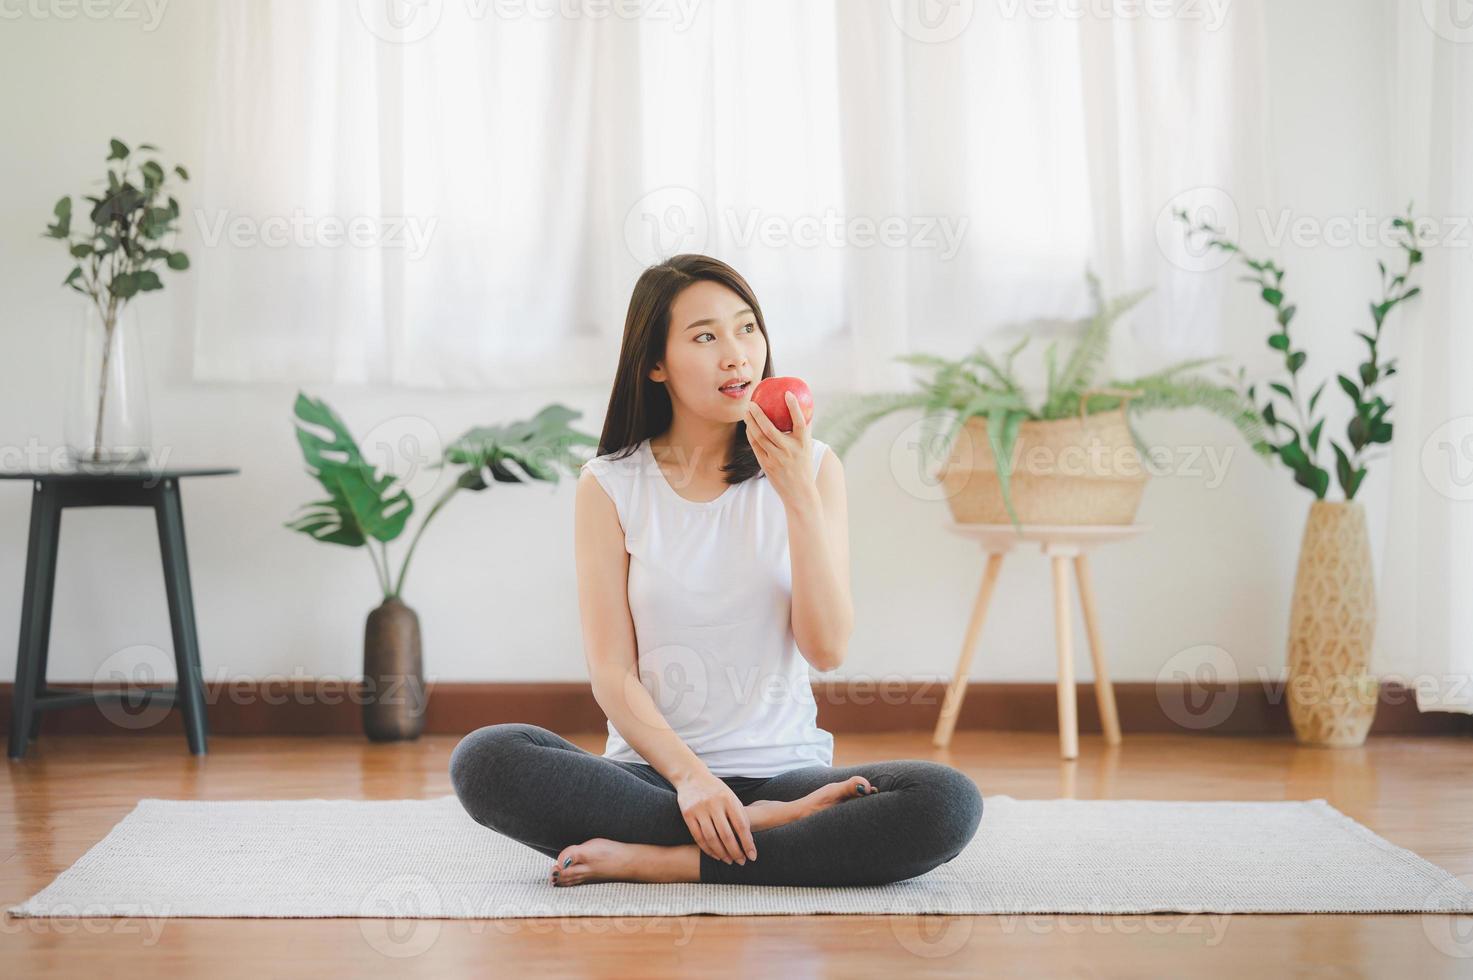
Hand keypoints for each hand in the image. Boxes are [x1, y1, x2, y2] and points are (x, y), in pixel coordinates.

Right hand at [674, 770, 756, 864]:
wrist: (692, 777)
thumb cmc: (716, 790)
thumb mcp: (731, 796)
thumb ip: (739, 814)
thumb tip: (749, 839)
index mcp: (728, 799)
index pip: (741, 825)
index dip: (747, 843)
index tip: (752, 856)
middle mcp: (714, 804)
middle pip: (726, 835)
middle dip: (735, 851)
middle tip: (741, 862)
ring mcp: (699, 809)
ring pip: (711, 838)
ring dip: (721, 853)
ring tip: (729, 861)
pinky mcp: (687, 815)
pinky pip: (698, 837)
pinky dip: (707, 849)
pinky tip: (715, 855)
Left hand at [744, 390, 814, 506]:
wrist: (800, 492)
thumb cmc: (803, 466)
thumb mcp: (807, 448)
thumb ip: (804, 430)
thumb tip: (802, 409)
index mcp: (803, 443)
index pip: (800, 421)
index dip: (794, 407)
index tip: (787, 393)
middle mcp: (789, 450)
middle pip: (771, 429)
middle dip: (759, 414)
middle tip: (752, 403)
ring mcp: (777, 458)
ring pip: (759, 437)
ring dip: (751, 423)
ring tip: (746, 412)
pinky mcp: (767, 465)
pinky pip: (756, 446)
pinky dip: (751, 435)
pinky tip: (748, 426)